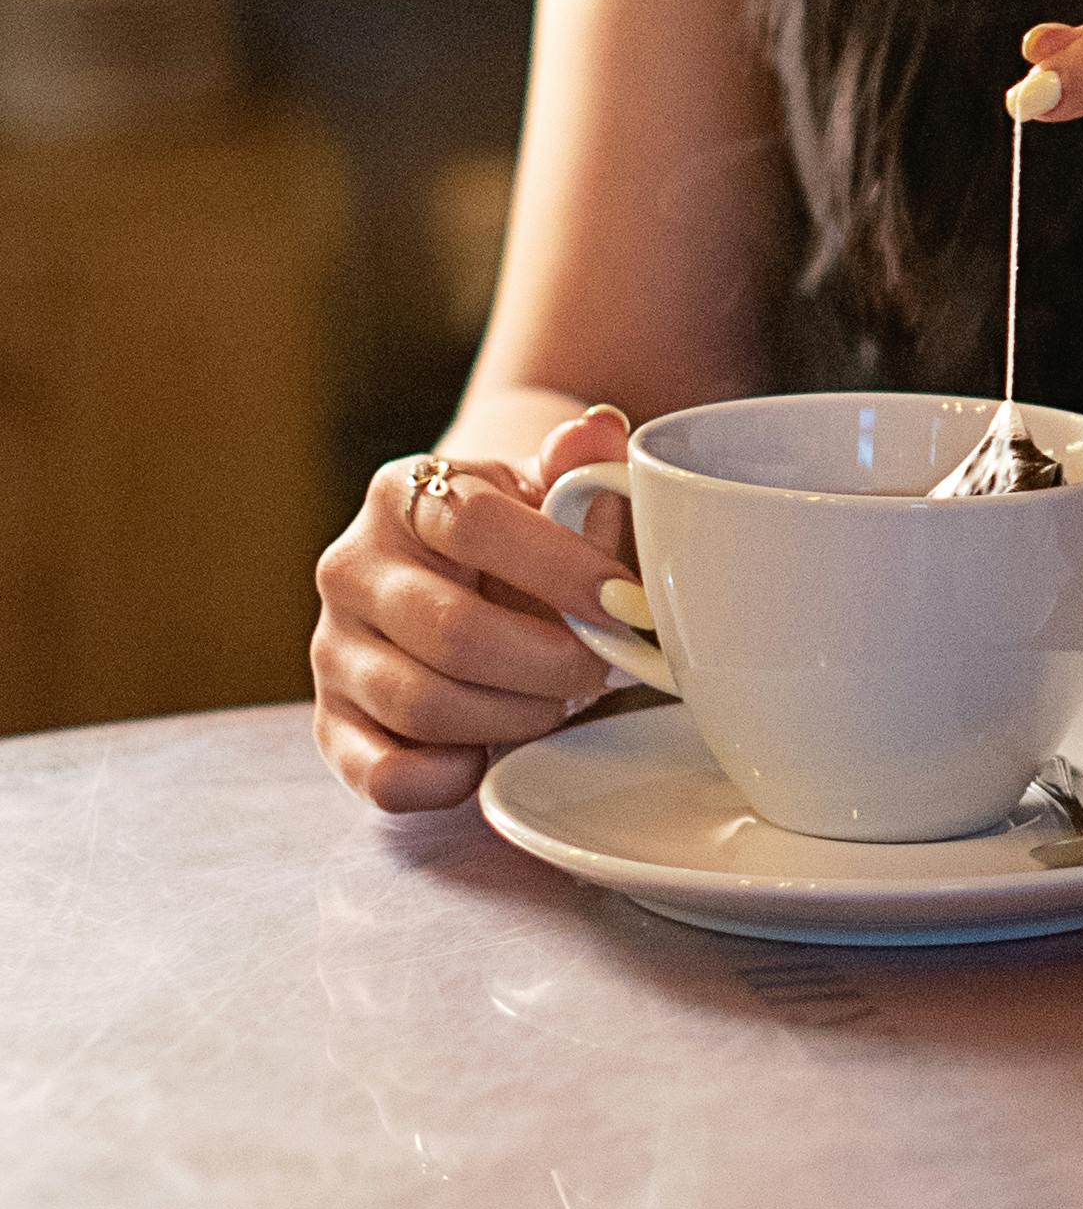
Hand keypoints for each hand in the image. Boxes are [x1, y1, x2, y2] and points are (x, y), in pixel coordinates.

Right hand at [312, 409, 632, 812]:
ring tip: (559, 702)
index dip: (561, 567)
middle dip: (552, 663)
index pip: (475, 523)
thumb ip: (579, 467)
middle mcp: (351, 568)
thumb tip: (599, 430)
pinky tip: (490, 755)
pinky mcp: (331, 722)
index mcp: (405, 495)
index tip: (624, 601)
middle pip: (454, 631)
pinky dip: (448, 778)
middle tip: (606, 668)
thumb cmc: (521, 541)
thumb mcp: (552, 494)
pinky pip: (382, 773)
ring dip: (516, 717)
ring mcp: (332, 649)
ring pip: (426, 704)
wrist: (458, 581)